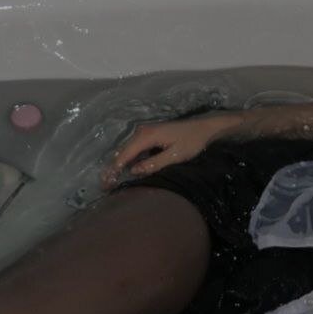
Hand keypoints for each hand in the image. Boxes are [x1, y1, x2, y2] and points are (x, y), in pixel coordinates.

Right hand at [100, 113, 243, 186]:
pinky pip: (134, 148)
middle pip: (122, 151)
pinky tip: (125, 170)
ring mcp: (145, 131)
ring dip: (120, 164)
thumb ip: (153, 164)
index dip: (114, 169)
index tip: (107, 183)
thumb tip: (133, 171)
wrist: (206, 128)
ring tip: (112, 180)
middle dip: (114, 168)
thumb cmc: (193, 142)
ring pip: (127, 149)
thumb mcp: (174, 156)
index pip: (125, 154)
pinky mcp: (150, 134)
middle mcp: (142, 131)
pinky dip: (128, 159)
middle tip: (106, 185)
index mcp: (147, 135)